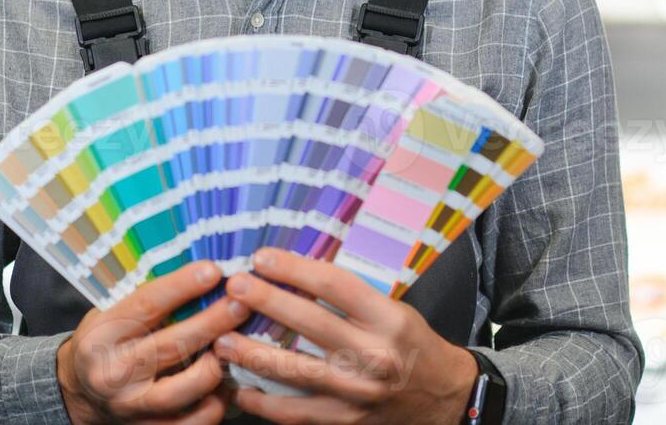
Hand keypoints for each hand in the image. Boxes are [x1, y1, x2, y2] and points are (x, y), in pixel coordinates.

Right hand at [56, 260, 249, 423]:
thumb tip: (206, 274)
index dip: (182, 286)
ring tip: (236, 346)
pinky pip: (190, 423)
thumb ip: (152, 300)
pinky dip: (214, 404)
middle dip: (213, 322)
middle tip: (243, 303)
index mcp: (103, 334)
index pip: (146, 306)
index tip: (213, 271)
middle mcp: (113, 372)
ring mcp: (129, 405)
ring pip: (183, 389)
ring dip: (216, 366)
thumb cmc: (108, 342)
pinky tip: (226, 385)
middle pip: (171, 345)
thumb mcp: (114, 313)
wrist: (80, 392)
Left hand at [211, 248, 477, 424]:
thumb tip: (294, 276)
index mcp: (388, 318)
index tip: (262, 258)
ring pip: (295, 373)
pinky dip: (264, 403)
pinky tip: (241, 388)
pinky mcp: (346, 421)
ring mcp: (358, 392)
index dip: (294, 269)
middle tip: (235, 287)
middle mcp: (374, 354)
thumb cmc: (412, 344)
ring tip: (222, 340)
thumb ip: (350, 298)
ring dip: (253, 355)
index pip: (334, 285)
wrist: (443, 396)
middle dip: (267, 302)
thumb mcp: (394, 308)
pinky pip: (296, 414)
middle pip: (310, 323)